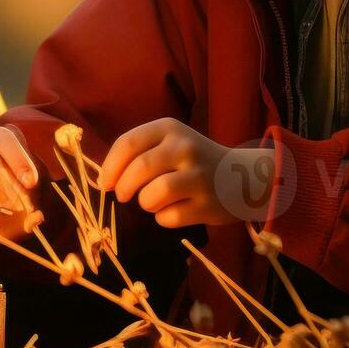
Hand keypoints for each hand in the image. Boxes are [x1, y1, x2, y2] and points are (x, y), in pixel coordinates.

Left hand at [97, 118, 274, 227]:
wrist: (244, 175)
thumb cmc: (193, 160)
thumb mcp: (169, 142)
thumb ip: (138, 153)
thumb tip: (105, 180)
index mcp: (170, 128)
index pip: (127, 143)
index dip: (110, 167)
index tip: (106, 183)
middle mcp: (186, 148)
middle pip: (139, 170)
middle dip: (124, 188)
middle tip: (124, 195)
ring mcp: (199, 177)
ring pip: (152, 196)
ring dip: (145, 203)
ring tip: (153, 201)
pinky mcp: (208, 205)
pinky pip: (169, 218)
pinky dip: (164, 218)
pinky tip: (175, 211)